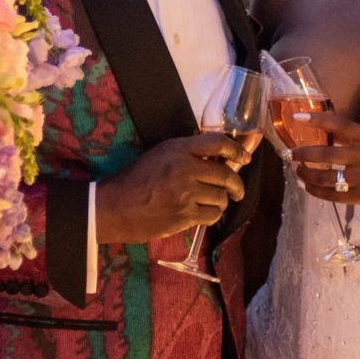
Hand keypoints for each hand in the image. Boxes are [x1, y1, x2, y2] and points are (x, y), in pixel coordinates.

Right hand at [98, 133, 249, 243]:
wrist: (115, 207)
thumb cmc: (135, 179)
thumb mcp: (159, 154)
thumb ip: (185, 153)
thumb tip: (216, 157)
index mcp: (178, 149)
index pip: (218, 143)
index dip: (237, 149)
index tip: (244, 158)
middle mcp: (185, 168)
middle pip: (226, 175)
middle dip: (236, 185)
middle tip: (236, 191)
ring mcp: (186, 193)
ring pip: (221, 197)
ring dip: (221, 201)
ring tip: (211, 203)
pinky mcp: (185, 215)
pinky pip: (212, 215)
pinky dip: (211, 215)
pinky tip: (202, 213)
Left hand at [291, 118, 359, 214]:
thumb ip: (353, 138)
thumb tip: (324, 132)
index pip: (339, 125)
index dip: (317, 120)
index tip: (297, 117)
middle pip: (326, 153)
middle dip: (302, 154)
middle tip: (289, 154)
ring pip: (325, 177)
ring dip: (306, 174)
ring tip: (298, 171)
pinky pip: (332, 195)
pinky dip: (316, 191)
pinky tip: (308, 187)